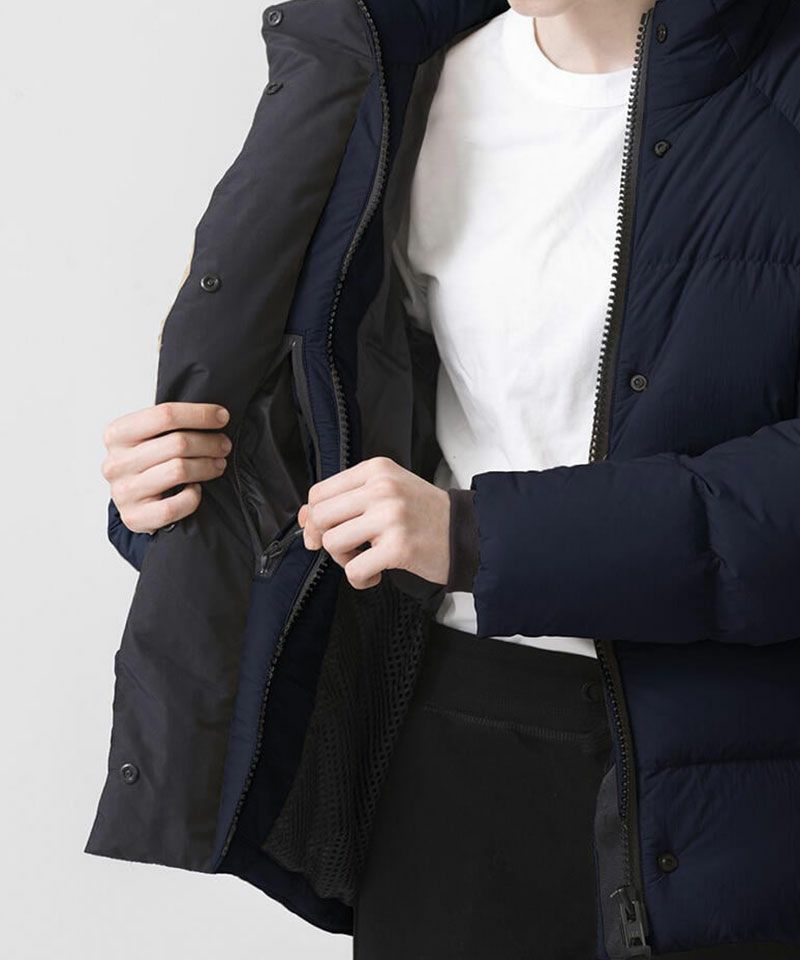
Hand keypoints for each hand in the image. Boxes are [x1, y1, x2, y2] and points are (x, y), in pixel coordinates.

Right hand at [101, 401, 230, 533]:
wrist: (133, 502)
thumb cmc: (148, 463)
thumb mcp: (150, 437)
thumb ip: (173, 423)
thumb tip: (217, 415)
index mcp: (117, 434)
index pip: (165, 415)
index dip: (200, 414)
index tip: (223, 417)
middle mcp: (116, 462)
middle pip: (178, 443)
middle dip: (210, 442)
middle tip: (224, 445)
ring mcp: (124, 492)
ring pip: (180, 471)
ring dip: (208, 466)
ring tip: (218, 464)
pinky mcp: (135, 517)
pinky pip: (175, 505)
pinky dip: (193, 497)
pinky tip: (196, 490)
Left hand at [297, 456, 449, 589]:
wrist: (467, 532)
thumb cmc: (424, 514)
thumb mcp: (386, 492)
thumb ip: (347, 499)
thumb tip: (304, 516)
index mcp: (376, 470)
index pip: (320, 492)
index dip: (313, 517)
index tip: (322, 532)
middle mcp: (382, 489)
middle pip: (321, 515)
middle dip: (323, 539)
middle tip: (343, 550)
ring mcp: (390, 517)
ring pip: (333, 542)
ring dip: (344, 560)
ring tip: (365, 559)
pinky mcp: (398, 547)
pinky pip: (355, 570)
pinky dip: (360, 579)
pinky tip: (375, 574)